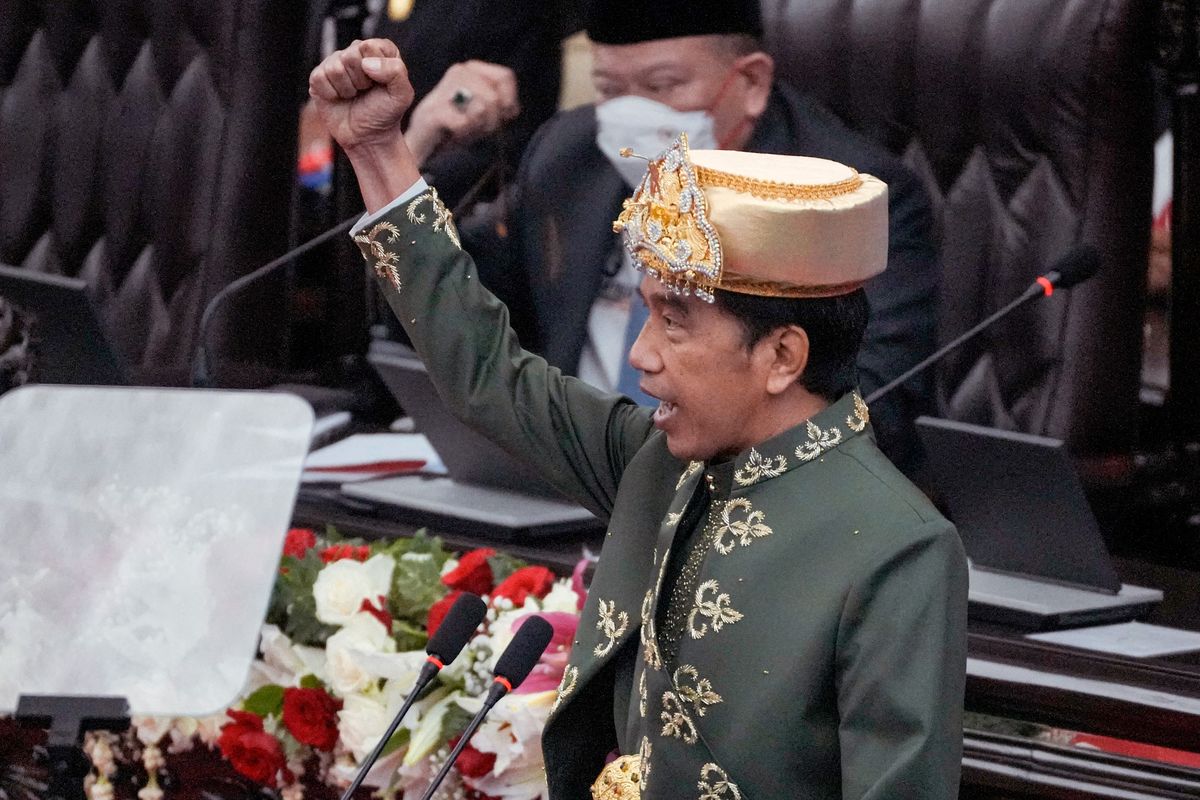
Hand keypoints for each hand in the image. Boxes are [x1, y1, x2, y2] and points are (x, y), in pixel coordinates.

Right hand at [308, 38, 413, 153]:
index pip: (370, 46)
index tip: (380, 84)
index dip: (376, 69)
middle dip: (360, 80)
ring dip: (347, 89)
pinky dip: (331, 94)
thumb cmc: (385, 113)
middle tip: (365, 91)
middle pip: (350, 56)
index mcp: (377, 50)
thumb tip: (366, 63)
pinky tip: (339, 98)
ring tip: (353, 96)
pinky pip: (319, 78)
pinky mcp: (318, 77)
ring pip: (334, 68)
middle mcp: (355, 52)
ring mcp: (335, 63)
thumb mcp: (402, 94)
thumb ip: (395, 71)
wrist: (368, 137)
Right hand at [406, 61, 519, 162]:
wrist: (424, 146)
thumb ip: (501, 105)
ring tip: (465, 131)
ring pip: (481, 108)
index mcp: (471, 69)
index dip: (509, 101)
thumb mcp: (485, 113)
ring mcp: (443, 90)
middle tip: (478, 129)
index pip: (505, 76)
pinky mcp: (432, 113)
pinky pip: (464, 123)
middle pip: (494, 97)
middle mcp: (458, 72)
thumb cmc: (457, 127)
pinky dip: (463, 135)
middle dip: (492, 121)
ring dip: (477, 128)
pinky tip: (453, 135)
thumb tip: (512, 108)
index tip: (502, 118)